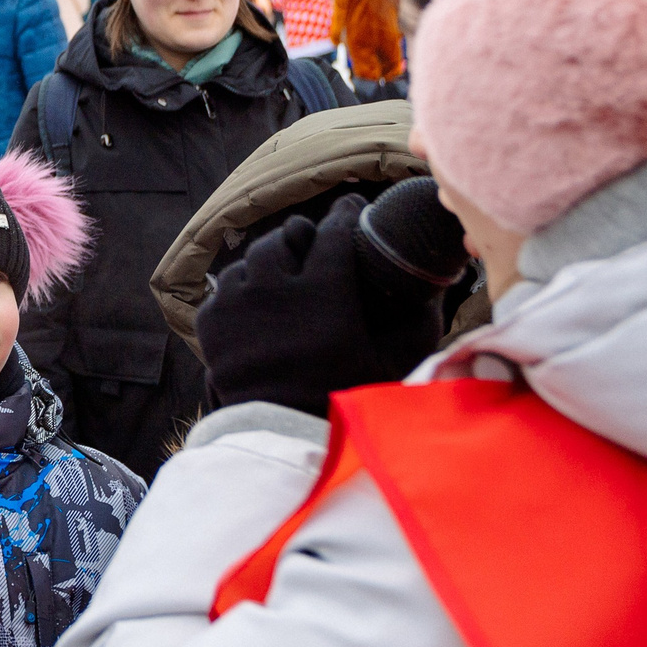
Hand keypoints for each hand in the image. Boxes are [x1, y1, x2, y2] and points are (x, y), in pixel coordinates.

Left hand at [200, 193, 448, 417]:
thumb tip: (435, 288)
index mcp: (324, 290)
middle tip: (313, 248)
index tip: (352, 210)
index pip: (334, 230)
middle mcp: (275, 287)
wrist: (280, 436)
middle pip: (285, 236)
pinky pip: (224, 287)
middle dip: (302, 238)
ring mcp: (237, 302)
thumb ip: (417, 322)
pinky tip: (256, 307)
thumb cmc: (344, 399)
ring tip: (283, 281)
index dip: (345, 215)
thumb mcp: (392, 362)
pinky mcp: (210, 320)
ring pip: (250, 259)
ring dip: (268, 264)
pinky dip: (241, 292)